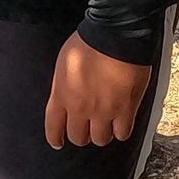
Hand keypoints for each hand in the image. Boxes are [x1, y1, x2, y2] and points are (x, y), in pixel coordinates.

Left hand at [45, 33, 153, 148]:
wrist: (116, 35)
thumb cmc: (90, 41)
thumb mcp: (65, 62)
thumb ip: (64, 85)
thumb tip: (68, 96)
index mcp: (62, 94)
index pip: (53, 127)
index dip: (56, 138)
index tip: (58, 142)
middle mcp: (80, 107)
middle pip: (78, 137)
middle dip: (81, 134)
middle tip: (88, 127)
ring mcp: (103, 110)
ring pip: (100, 139)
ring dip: (102, 133)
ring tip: (107, 124)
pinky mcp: (125, 109)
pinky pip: (122, 133)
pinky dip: (121, 130)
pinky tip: (122, 123)